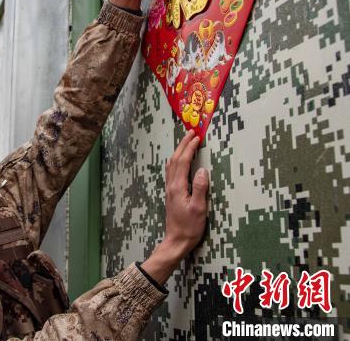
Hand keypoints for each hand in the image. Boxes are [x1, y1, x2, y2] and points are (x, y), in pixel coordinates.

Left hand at [141, 130, 208, 284]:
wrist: (176, 240)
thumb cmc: (189, 227)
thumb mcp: (199, 208)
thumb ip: (201, 188)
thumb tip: (203, 170)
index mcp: (178, 187)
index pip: (183, 161)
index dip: (189, 148)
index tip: (196, 136)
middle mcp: (171, 185)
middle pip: (175, 160)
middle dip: (183, 145)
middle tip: (191, 132)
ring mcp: (170, 189)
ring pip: (171, 164)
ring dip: (178, 151)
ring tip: (186, 142)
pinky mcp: (171, 193)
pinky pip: (171, 171)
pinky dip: (176, 161)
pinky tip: (178, 161)